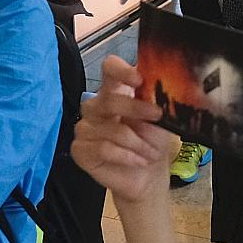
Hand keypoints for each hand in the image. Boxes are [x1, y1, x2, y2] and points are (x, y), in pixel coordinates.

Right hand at [70, 56, 177, 205]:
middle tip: (158, 117)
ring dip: (137, 142)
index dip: (121, 71)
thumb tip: (162, 80)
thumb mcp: (161, 117)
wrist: (148, 174)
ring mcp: (85, 127)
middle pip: (108, 100)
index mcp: (116, 90)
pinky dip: (126, 156)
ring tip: (152, 152)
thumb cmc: (152, 140)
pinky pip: (102, 148)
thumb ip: (156, 97)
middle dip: (136, 109)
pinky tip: (138, 160)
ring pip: (109, 129)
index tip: (139, 80)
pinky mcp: (80, 149)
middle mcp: (96, 105)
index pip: (109, 68)